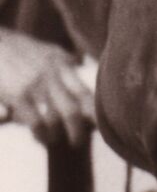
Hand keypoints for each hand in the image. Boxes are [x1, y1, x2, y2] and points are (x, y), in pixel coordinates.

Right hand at [0, 29, 92, 146]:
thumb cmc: (19, 51)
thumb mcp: (48, 51)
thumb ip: (65, 61)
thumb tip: (81, 67)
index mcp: (63, 64)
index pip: (86, 91)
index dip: (95, 111)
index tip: (102, 126)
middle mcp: (53, 75)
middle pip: (74, 109)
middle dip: (78, 130)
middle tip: (78, 141)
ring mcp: (36, 85)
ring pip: (56, 118)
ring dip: (57, 134)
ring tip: (55, 140)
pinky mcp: (19, 95)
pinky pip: (36, 121)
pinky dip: (40, 134)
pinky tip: (40, 138)